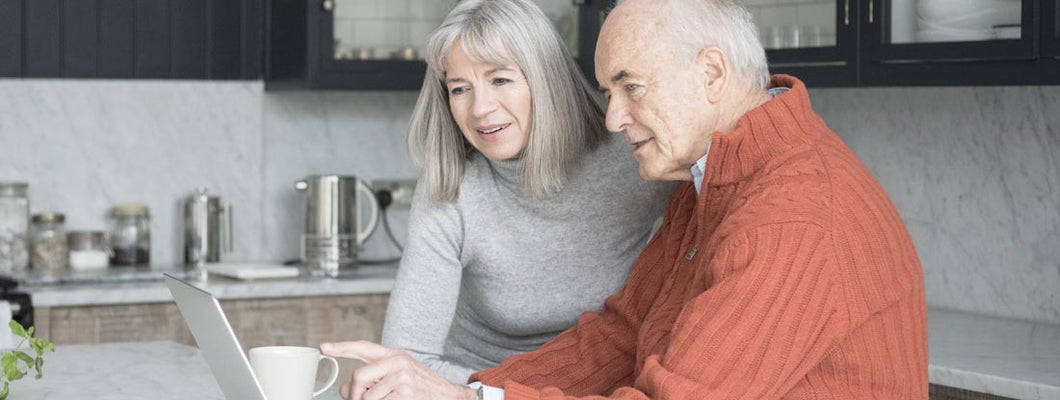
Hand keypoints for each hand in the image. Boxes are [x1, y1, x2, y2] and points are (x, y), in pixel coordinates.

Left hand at [321, 341, 476, 399]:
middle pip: (359, 376)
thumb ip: (372, 378)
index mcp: (394, 355)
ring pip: (366, 396)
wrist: (448, 396)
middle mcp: (397, 362)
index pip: (364, 347)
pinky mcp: (405, 392)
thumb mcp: (397, 376)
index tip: (325, 348)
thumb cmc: (421, 388)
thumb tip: (346, 388)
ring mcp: (402, 377)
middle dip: (355, 394)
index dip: (342, 347)